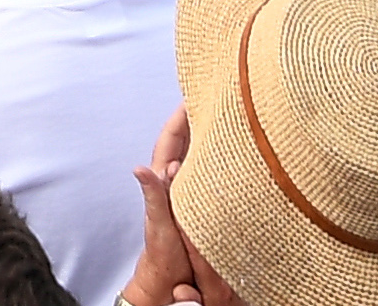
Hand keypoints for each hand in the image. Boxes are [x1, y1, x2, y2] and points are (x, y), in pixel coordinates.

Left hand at [124, 107, 214, 305]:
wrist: (170, 283)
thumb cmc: (164, 256)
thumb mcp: (160, 225)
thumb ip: (154, 196)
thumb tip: (141, 169)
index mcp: (166, 181)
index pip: (172, 140)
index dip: (180, 116)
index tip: (192, 92)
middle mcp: (179, 182)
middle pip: (189, 142)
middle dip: (200, 118)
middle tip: (218, 95)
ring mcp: (191, 192)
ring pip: (202, 156)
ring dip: (212, 136)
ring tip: (230, 115)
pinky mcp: (204, 205)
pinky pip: (213, 174)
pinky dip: (221, 160)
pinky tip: (236, 154)